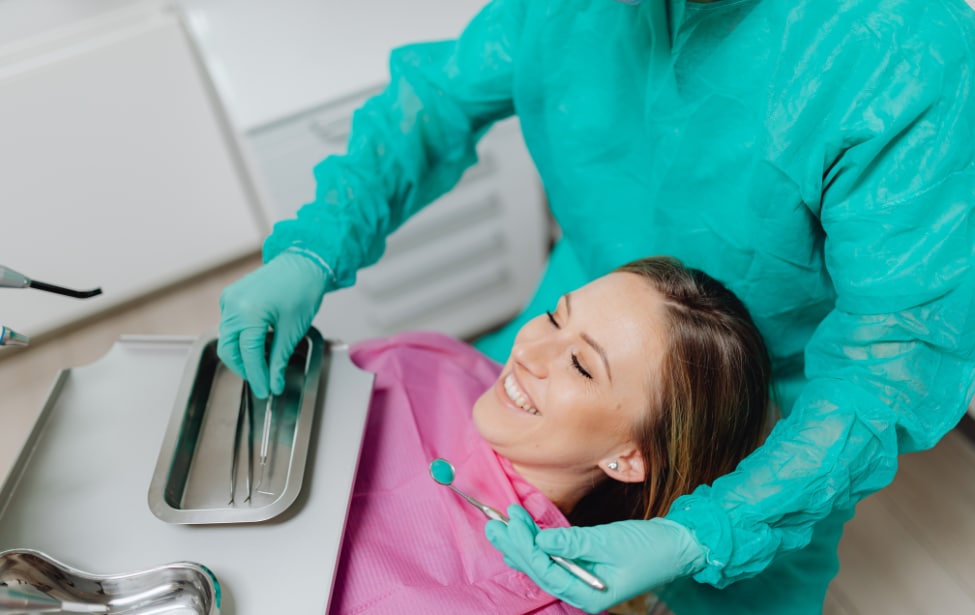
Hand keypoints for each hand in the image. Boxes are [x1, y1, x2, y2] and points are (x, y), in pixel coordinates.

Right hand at [218, 252, 328, 398]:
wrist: (302, 264)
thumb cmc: (302, 291)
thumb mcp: (292, 331)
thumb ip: (278, 361)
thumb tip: (273, 383)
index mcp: (248, 313)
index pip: (248, 355)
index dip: (257, 377)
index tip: (265, 391)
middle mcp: (232, 305)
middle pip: (229, 350)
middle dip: (244, 369)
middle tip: (262, 382)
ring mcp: (229, 300)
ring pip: (227, 339)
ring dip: (242, 355)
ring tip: (262, 365)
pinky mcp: (230, 297)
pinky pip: (230, 325)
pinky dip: (240, 339)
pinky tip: (257, 346)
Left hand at [485, 505, 705, 613]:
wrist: (676, 547)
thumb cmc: (649, 547)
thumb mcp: (609, 542)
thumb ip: (574, 543)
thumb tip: (541, 540)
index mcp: (587, 594)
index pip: (545, 571)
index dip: (525, 546)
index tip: (511, 521)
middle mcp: (581, 592)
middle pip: (538, 570)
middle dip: (515, 546)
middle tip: (493, 523)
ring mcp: (582, 581)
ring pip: (543, 564)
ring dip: (521, 544)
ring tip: (500, 526)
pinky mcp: (585, 568)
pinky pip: (554, 559)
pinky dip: (537, 546)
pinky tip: (521, 537)